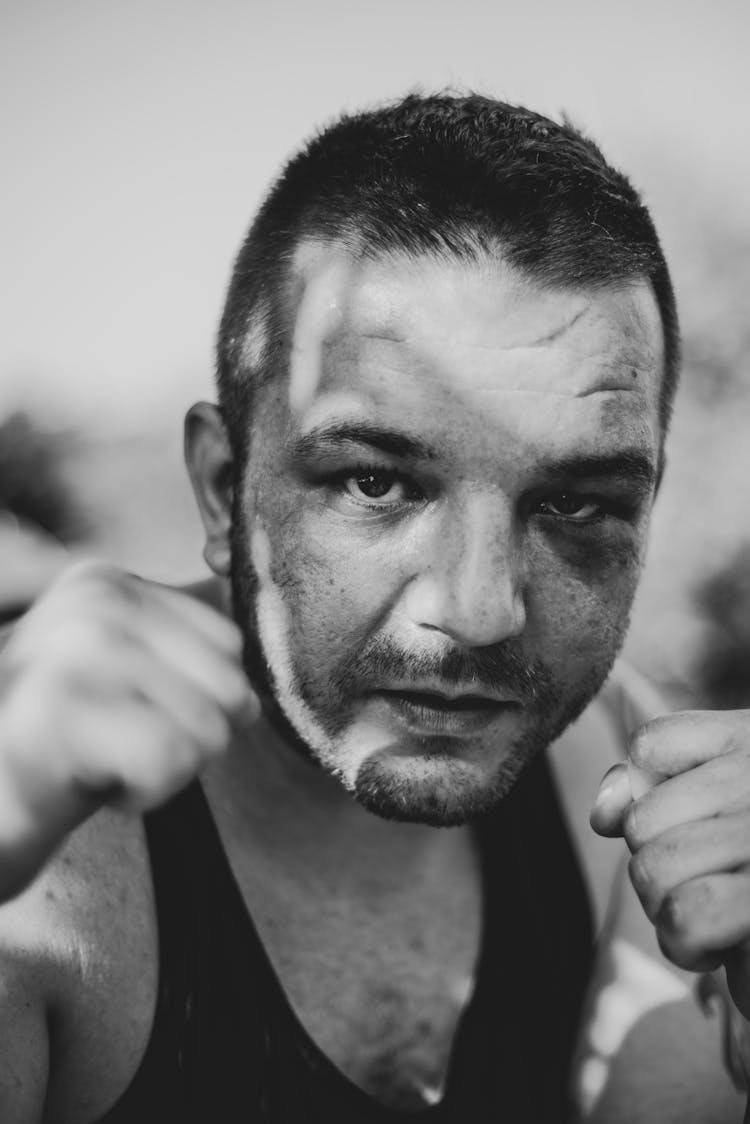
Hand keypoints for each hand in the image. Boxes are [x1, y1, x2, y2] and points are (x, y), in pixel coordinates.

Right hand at [0, 560, 255, 899]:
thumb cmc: (67, 742)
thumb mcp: (130, 670)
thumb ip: (187, 648)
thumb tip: (261, 666)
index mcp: (109, 581)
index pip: (230, 646)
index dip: (199, 699)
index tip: (130, 710)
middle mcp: (93, 600)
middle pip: (227, 686)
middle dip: (190, 735)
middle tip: (121, 742)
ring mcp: (74, 649)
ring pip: (207, 728)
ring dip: (167, 769)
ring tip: (105, 759)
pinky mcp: (61, 708)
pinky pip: (171, 760)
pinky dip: (148, 791)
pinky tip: (98, 782)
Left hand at [591, 709, 749, 1018]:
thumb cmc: (746, 886)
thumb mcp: (706, 818)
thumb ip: (649, 793)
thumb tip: (604, 811)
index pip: (652, 747)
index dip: (650, 803)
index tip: (696, 832)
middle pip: (642, 821)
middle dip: (657, 874)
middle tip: (711, 890)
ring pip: (654, 870)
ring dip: (669, 915)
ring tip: (716, 919)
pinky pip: (688, 915)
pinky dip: (687, 943)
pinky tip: (718, 947)